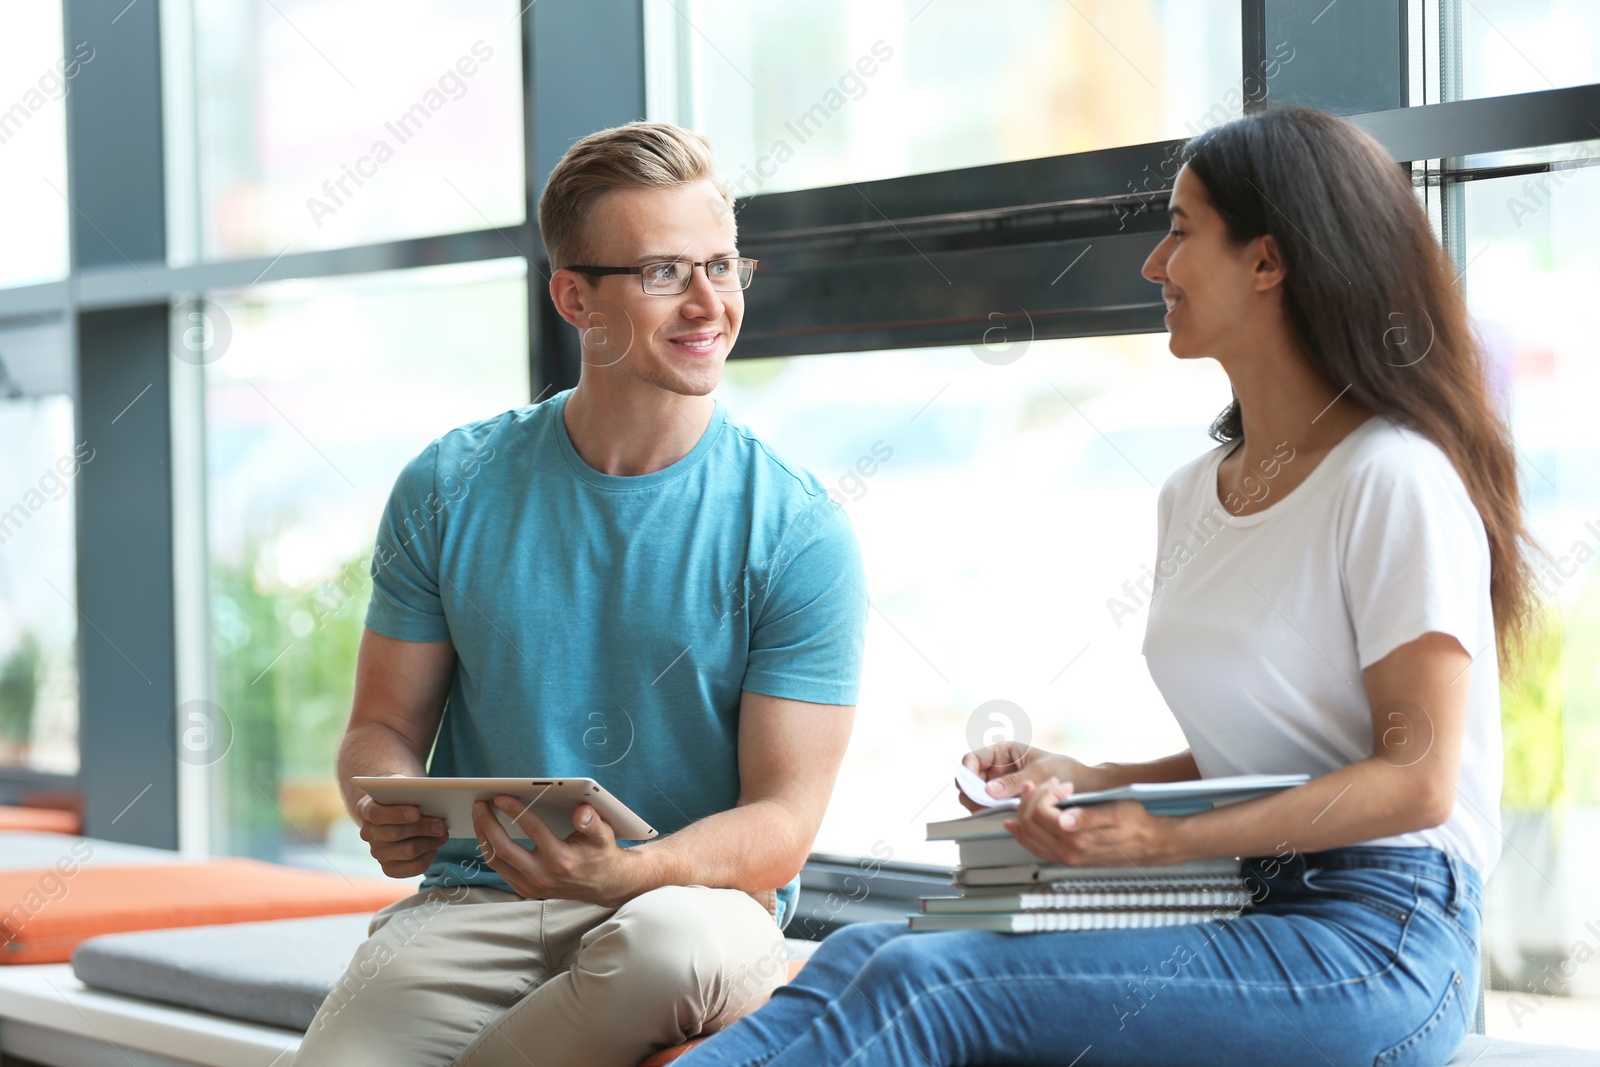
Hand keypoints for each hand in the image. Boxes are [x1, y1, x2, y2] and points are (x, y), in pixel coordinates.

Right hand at [355, 792, 448, 877]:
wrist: (398, 812)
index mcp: (366, 809)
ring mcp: (378, 853)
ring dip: (430, 842)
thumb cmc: (403, 795)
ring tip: (443, 834)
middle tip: (442, 825)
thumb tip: (427, 791)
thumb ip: (408, 786)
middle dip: (422, 828)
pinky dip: (428, 857)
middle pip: (395, 834)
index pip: (376, 814)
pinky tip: (435, 847)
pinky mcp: (390, 868)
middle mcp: (368, 833)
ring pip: (407, 851)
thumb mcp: (402, 785)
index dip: (397, 814)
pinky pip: (413, 867)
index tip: (417, 813)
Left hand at [471, 796, 641, 907]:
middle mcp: (543, 875)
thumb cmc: (601, 854)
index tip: (500, 796)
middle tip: (479, 805)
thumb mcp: (604, 835)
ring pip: (496, 861)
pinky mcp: (526, 890)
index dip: (514, 810)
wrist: (604, 885)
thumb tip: (582, 811)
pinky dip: (490, 850)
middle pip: (503, 849)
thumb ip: (593, 822)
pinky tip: (487, 834)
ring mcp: (532, 886)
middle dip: (487, 824)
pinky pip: (500, 870)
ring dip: (483, 837)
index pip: (532, 830)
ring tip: (478, 816)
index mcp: (561, 860)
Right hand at [959, 743, 1086, 812]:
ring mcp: (1001, 786)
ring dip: (982, 804)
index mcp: (1003, 752)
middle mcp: (998, 768)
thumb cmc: (1065, 770)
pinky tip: (1003, 814)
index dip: (967, 771)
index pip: (972, 759)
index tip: (972, 786)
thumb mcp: (1040, 771)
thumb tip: (988, 791)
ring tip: (996, 809)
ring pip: (977, 797)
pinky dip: (992, 812)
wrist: (1085, 787)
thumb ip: (1014, 781)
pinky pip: (990, 808)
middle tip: (982, 804)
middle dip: (973, 792)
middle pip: (970, 781)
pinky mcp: (1007, 802)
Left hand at [1005, 778, 1183, 867]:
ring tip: (1036, 794)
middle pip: (1028, 824)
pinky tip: (1016, 824)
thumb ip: (1088, 816)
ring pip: (1027, 837)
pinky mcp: (1066, 859)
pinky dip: (1022, 834)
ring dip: (1025, 812)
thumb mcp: (1116, 811)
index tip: (1060, 783)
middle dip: (1031, 798)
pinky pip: (1034, 848)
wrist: (1150, 843)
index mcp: (1078, 839)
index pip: (1039, 813)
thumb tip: (1064, 820)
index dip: (1043, 793)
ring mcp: (1065, 858)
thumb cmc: (1136, 823)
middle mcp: (1068, 853)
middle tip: (1048, 784)